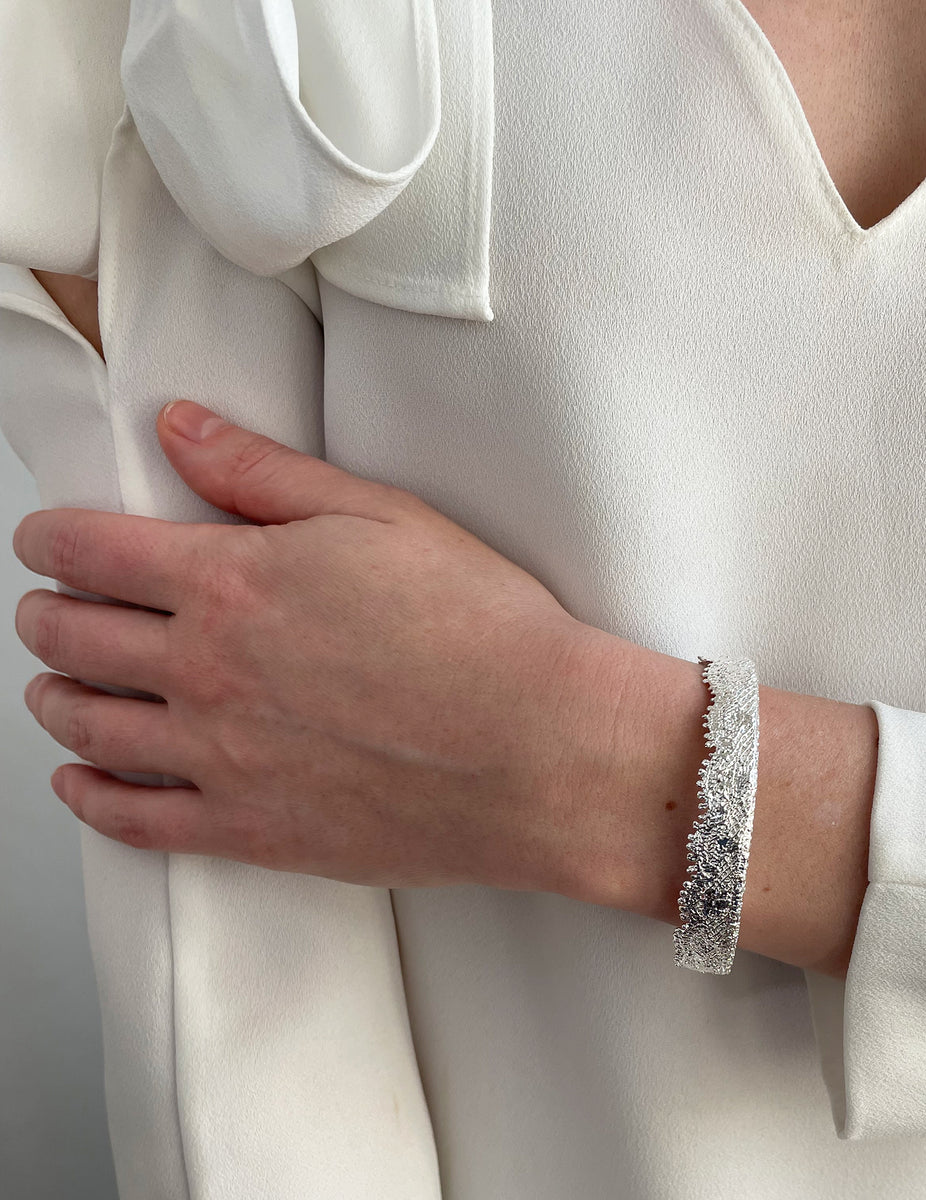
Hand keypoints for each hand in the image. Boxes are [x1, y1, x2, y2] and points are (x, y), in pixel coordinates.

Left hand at [11, 400, 637, 896]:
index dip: (50, 538)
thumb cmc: (483, 631)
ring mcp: (221, 758)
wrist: (541, 751)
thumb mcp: (384, 517)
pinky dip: (88, 795)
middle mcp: (207, 671)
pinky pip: (131, 818)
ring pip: (86, 726)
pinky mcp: (250, 830)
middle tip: (49, 607)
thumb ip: (266, 473)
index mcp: (234, 582)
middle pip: (70, 638)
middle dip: (45, 614)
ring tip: (57, 685)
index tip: (46, 540)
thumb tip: (182, 429)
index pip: (90, 551)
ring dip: (53, 696)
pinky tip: (83, 778)